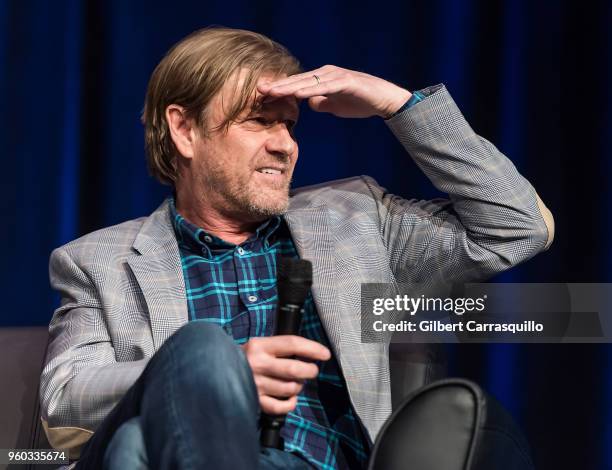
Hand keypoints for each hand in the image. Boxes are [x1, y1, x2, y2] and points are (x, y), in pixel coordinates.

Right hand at [241, 335, 330, 414]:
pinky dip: (290, 404)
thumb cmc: (245, 358)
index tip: (325, 354)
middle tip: (312, 370)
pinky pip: (280, 406)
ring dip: (298, 386)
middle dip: (310, 370)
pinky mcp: (253, 400)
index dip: (312, 348)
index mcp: (259, 346)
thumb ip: (279, 348)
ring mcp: (255, 384)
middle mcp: (257, 364)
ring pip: (290, 388)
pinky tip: (290, 398)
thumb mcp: (259, 345)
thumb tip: (309, 353)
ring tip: (295, 383)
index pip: (292, 343)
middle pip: (294, 369)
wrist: (216, 371)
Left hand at [257, 65, 411, 118]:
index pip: (296, 85)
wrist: (384, 100)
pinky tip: (298, 94)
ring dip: (289, 87)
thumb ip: (322, 103)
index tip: (261, 96)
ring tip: (272, 91)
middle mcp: (326, 74)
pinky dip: (311, 90)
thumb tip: (310, 104)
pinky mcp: (347, 81)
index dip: (279, 90)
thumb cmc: (360, 102)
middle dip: (278, 86)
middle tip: (258, 89)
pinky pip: (325, 87)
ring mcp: (336, 76)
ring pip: (308, 82)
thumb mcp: (335, 106)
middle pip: (297, 80)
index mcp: (321, 79)